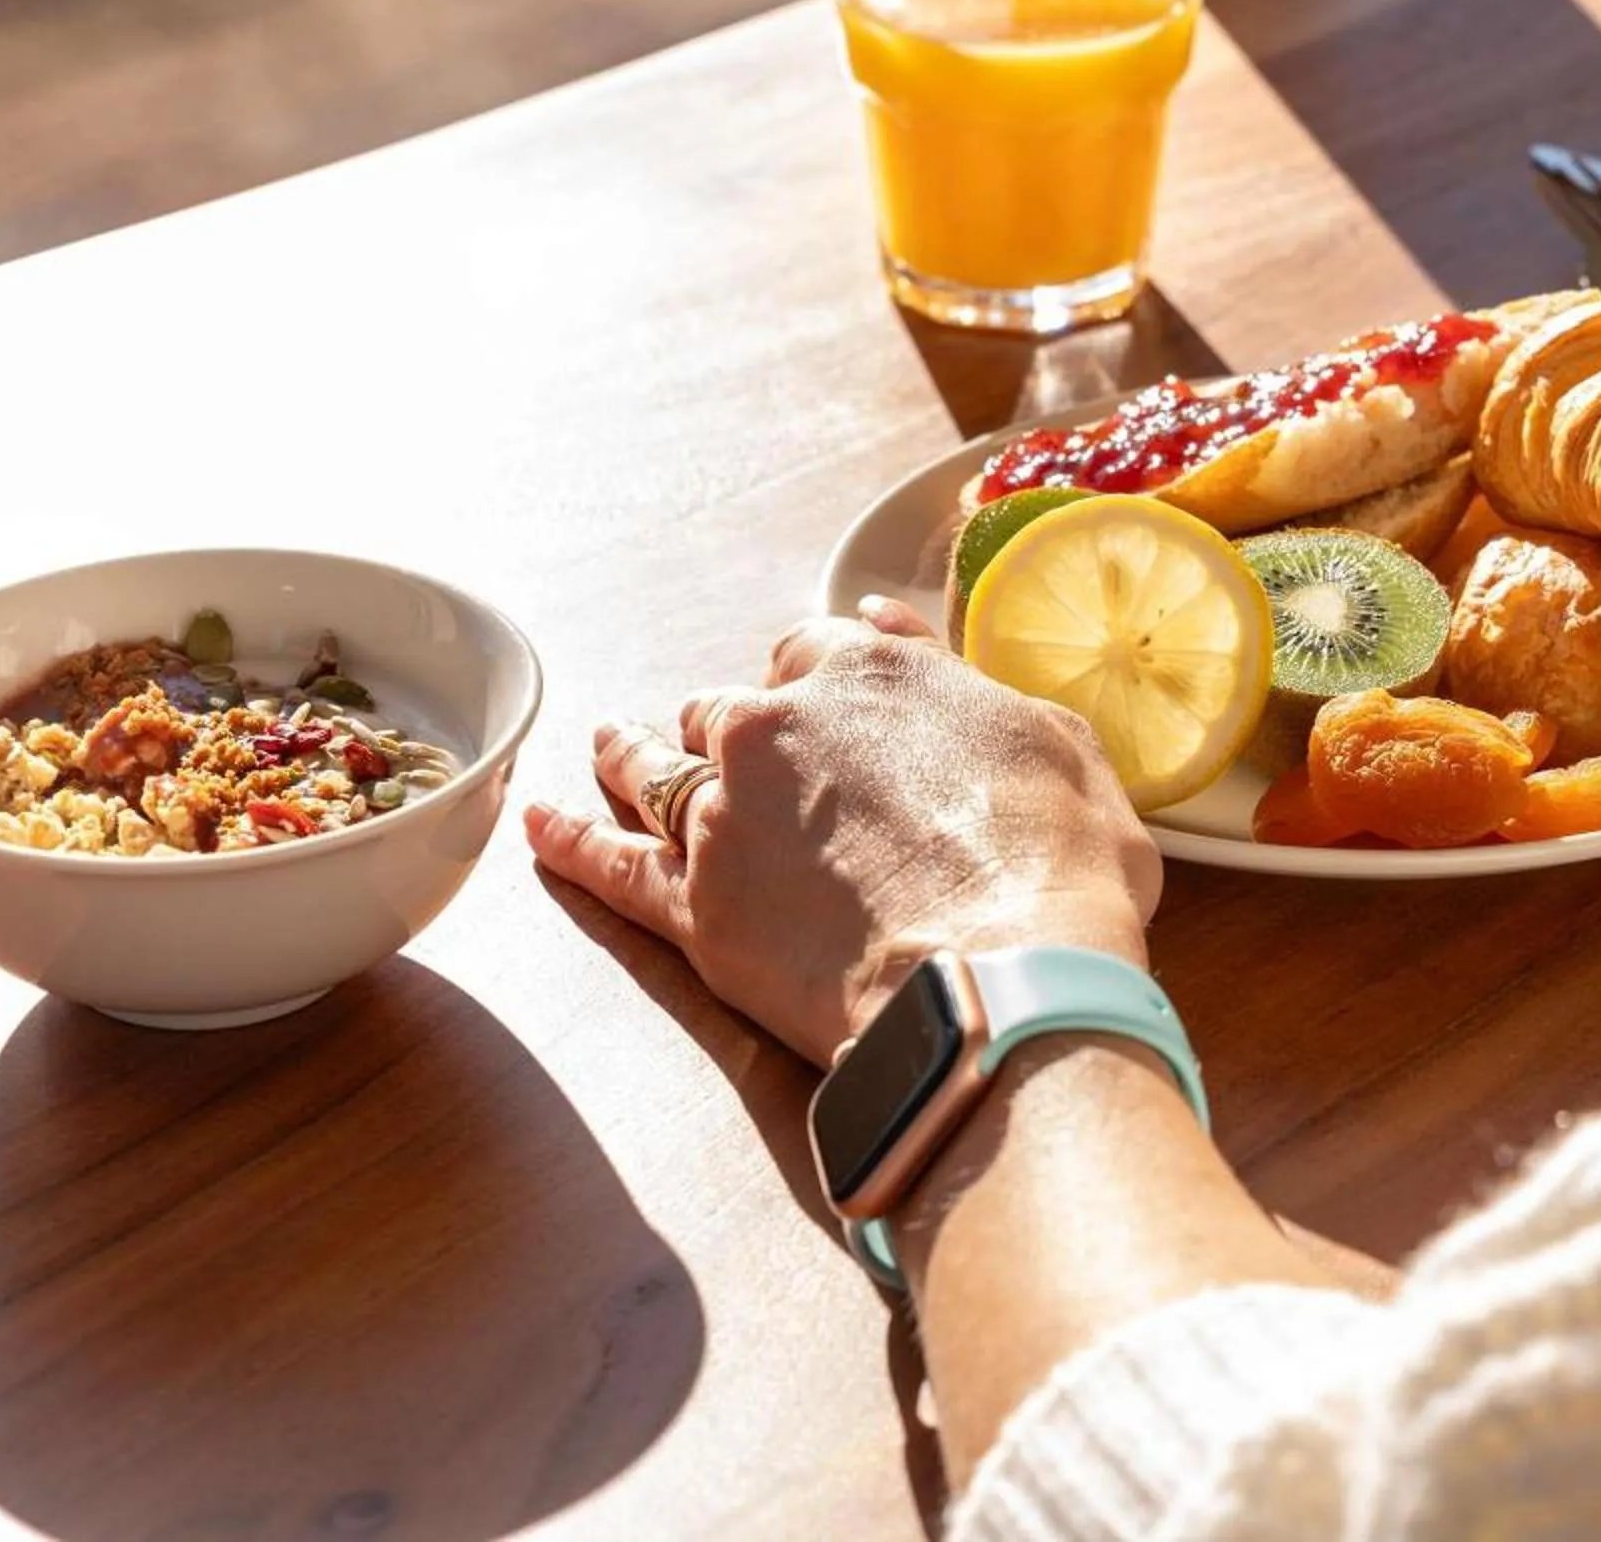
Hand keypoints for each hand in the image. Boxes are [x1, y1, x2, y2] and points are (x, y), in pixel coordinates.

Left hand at [526, 597, 1159, 1065]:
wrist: (1006, 976)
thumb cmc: (1061, 866)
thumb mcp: (1058, 742)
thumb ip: (969, 684)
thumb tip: (900, 624)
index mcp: (873, 671)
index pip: (813, 649)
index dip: (810, 675)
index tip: (805, 691)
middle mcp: (781, 722)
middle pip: (727, 708)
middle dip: (727, 725)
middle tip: (727, 748)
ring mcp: (725, 812)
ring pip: (653, 771)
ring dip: (629, 756)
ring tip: (607, 749)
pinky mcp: (692, 905)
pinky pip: (608, 864)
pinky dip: (568, 844)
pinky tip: (539, 829)